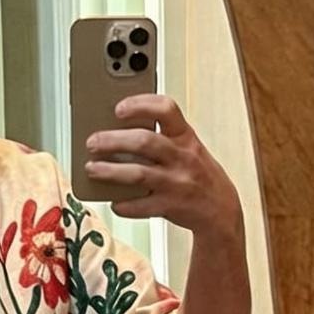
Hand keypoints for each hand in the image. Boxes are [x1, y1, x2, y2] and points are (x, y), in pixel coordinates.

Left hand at [85, 94, 242, 240]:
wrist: (221, 208)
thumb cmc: (197, 174)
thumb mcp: (188, 147)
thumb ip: (162, 138)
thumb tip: (118, 134)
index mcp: (185, 136)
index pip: (166, 109)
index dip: (140, 105)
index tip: (119, 108)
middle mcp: (182, 157)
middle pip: (144, 142)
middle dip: (113, 140)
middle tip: (92, 142)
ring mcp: (176, 183)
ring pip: (138, 174)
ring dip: (110, 171)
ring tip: (92, 169)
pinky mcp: (170, 207)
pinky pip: (142, 206)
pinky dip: (124, 205)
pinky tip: (113, 202)